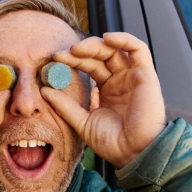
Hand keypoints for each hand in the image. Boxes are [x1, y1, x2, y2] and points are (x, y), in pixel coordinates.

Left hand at [41, 32, 165, 168]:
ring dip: (95, 45)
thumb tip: (45, 90)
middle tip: (62, 54)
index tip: (54, 59)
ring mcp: (133, 76)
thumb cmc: (113, 143)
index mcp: (107, 90)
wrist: (134, 153)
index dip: (72, 60)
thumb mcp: (82, 122)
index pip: (89, 66)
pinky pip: (138, 49)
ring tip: (77, 49)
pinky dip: (124, 39)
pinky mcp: (146, 74)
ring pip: (115, 49)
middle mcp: (120, 80)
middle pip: (99, 55)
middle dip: (79, 52)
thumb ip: (65, 106)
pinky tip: (107, 37)